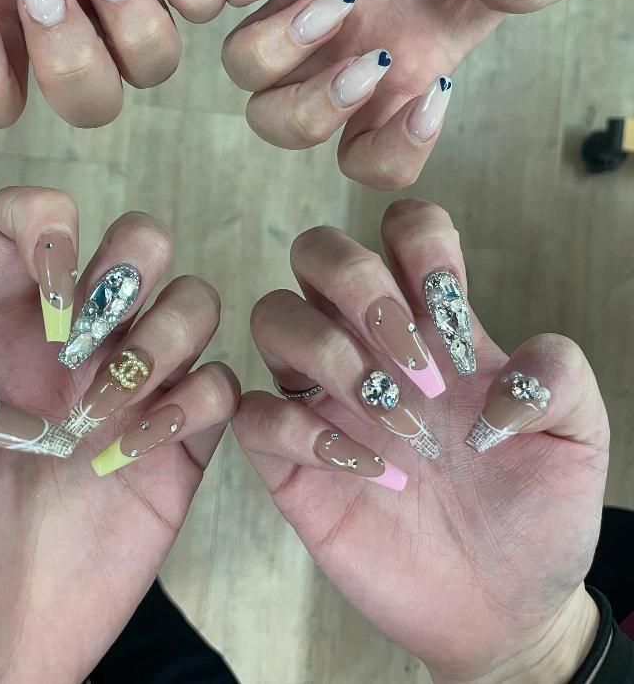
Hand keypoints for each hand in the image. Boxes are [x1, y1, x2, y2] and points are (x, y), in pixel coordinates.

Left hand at [0, 187, 237, 683]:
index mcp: (0, 331)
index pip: (28, 221)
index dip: (45, 221)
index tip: (46, 295)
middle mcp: (74, 349)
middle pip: (141, 240)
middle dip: (128, 268)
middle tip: (84, 346)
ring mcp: (131, 396)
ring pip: (195, 301)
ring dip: (164, 339)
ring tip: (101, 416)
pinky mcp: (174, 453)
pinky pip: (221, 387)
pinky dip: (193, 404)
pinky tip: (130, 455)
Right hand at [234, 199, 607, 682]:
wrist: (505, 607)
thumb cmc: (535, 510)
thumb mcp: (578, 437)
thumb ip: (559, 377)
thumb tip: (503, 368)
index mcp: (432, 322)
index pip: (400, 227)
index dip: (419, 240)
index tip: (452, 300)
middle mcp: (367, 344)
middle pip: (318, 251)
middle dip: (359, 284)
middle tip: (419, 363)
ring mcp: (324, 399)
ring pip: (272, 316)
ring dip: (329, 354)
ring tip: (397, 420)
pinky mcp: (293, 463)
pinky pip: (256, 414)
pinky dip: (304, 432)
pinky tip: (375, 472)